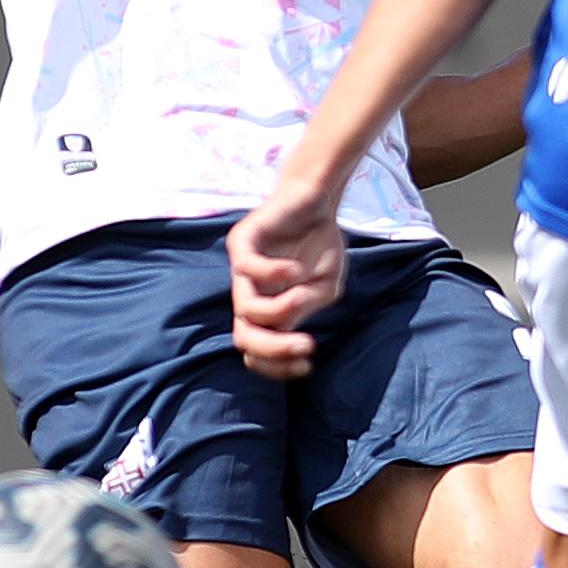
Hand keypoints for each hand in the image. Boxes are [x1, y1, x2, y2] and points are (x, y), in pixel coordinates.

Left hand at [226, 179, 349, 380]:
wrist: (315, 200)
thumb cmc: (319, 244)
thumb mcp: (324, 285)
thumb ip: (308, 305)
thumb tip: (291, 314)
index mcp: (267, 309)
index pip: (256, 351)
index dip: (277, 366)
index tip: (308, 365)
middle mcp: (250, 294)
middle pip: (243, 338)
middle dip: (273, 351)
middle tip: (306, 348)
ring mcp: (242, 270)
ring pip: (246, 309)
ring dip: (280, 310)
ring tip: (305, 295)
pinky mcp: (242, 242)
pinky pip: (247, 267)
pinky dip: (272, 273)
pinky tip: (296, 269)